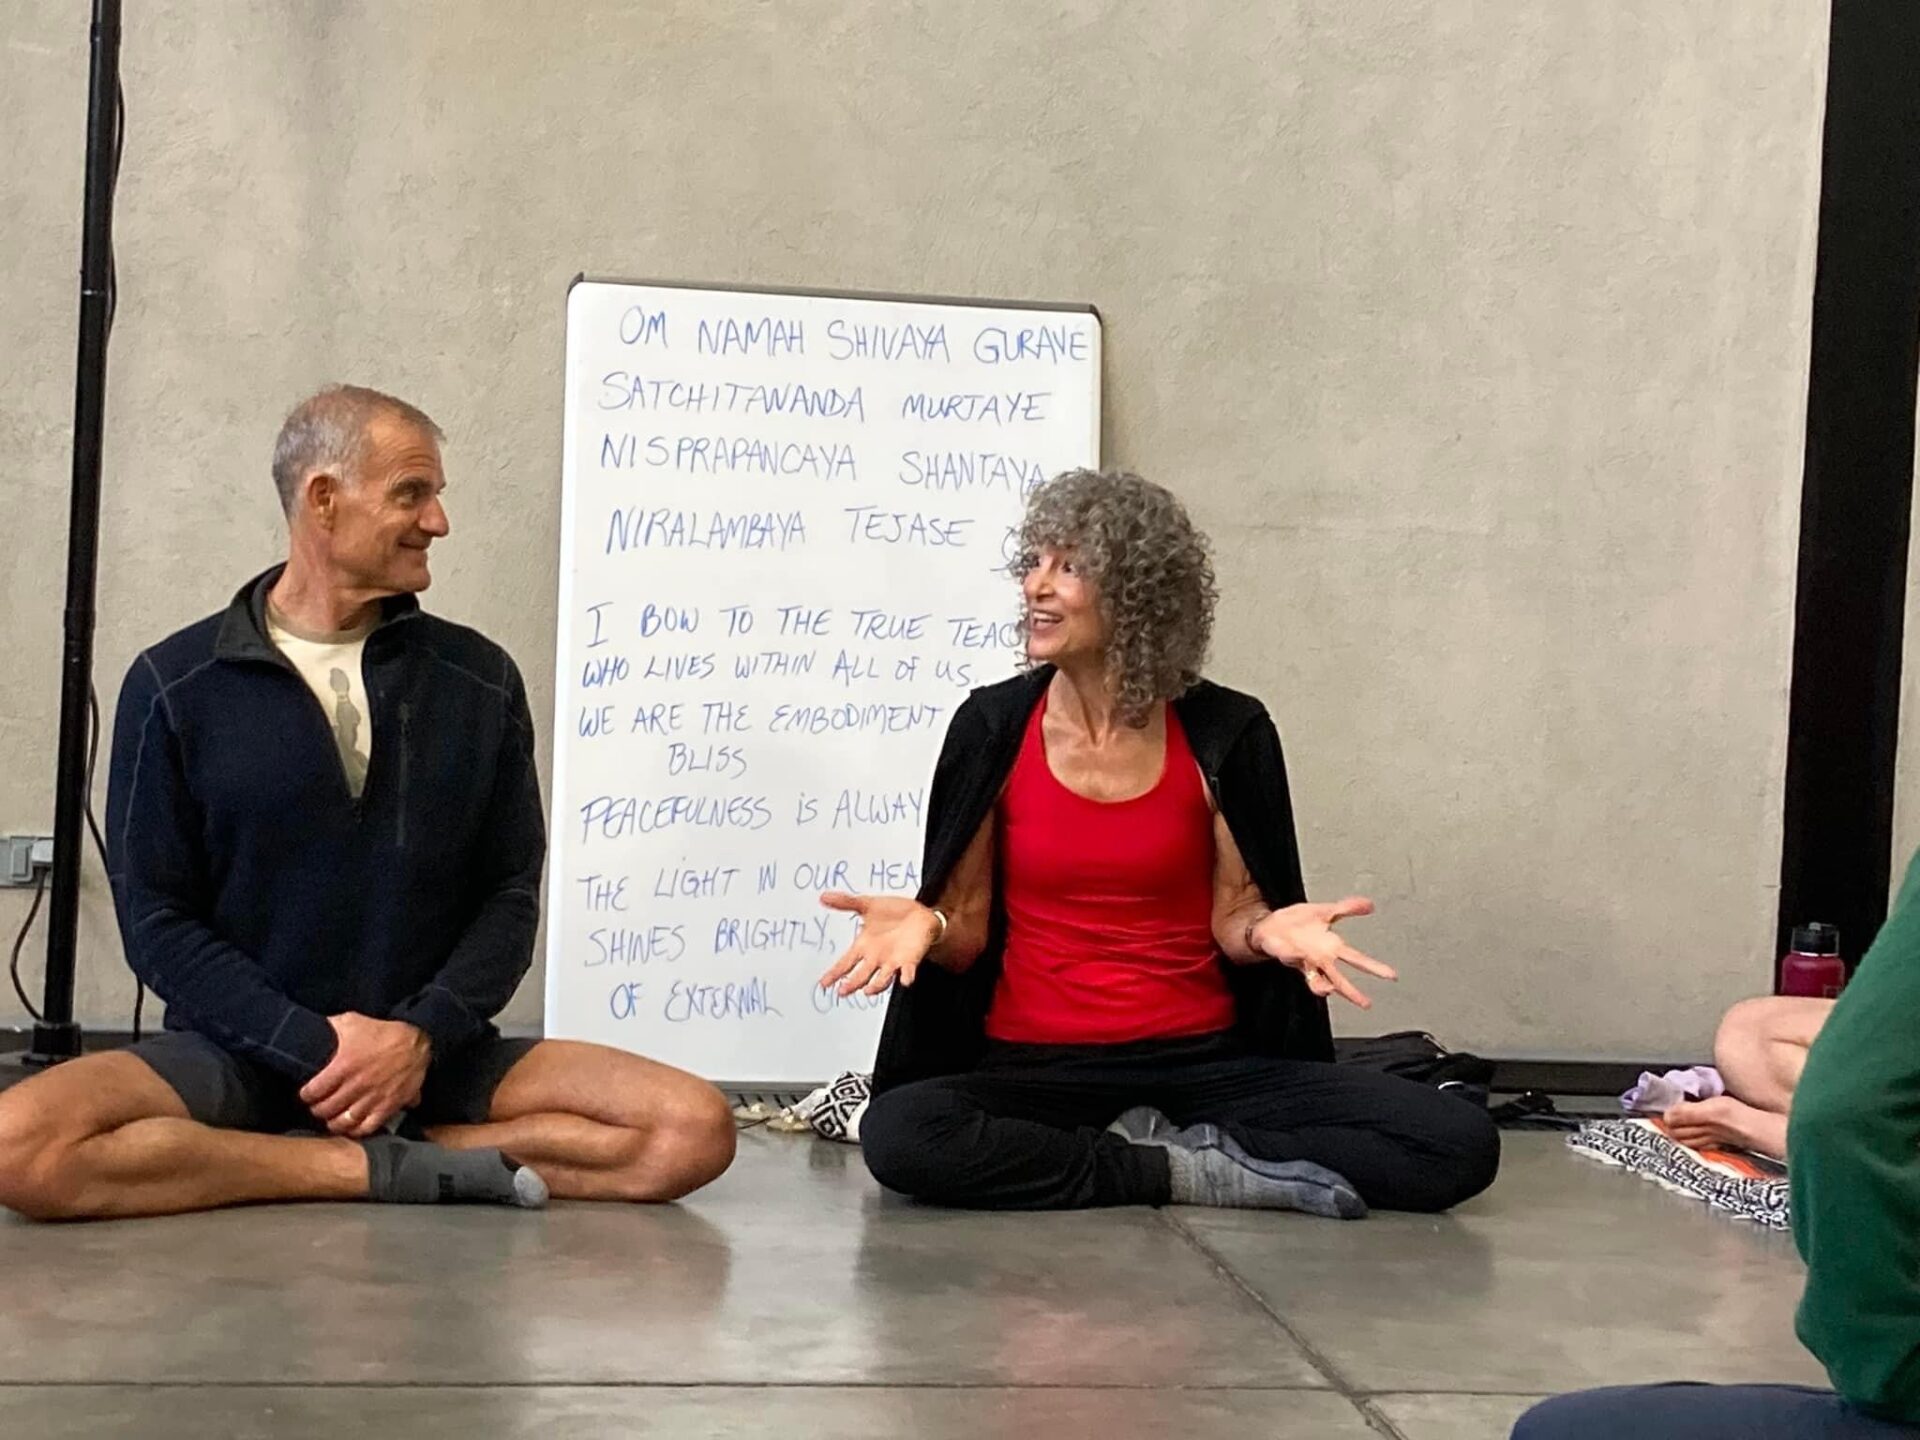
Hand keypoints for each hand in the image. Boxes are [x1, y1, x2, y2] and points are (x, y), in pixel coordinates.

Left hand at [299, 1013, 430, 1137]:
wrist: (417, 1041)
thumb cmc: (383, 1031)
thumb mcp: (352, 1021)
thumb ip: (331, 1026)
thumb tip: (314, 1027)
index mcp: (343, 1066)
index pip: (313, 1091)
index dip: (306, 1095)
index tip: (306, 1095)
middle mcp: (356, 1086)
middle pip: (326, 1109)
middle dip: (317, 1110)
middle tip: (317, 1107)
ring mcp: (373, 1098)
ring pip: (344, 1122)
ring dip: (334, 1123)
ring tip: (331, 1119)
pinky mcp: (388, 1106)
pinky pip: (368, 1127)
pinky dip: (357, 1130)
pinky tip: (352, 1127)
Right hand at [816, 892, 941, 996]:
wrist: (919, 914)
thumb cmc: (893, 913)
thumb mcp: (867, 905)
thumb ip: (846, 902)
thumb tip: (824, 896)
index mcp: (864, 946)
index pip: (845, 963)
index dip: (834, 973)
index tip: (824, 983)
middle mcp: (876, 958)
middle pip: (861, 975)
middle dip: (852, 983)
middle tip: (842, 991)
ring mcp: (893, 961)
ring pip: (882, 979)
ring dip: (876, 986)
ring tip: (868, 990)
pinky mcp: (910, 960)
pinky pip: (907, 971)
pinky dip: (906, 977)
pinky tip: (905, 980)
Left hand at [1250, 896, 1397, 1009]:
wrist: (1270, 925)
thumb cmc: (1297, 922)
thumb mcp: (1325, 910)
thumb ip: (1347, 908)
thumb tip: (1370, 904)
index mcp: (1331, 947)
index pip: (1357, 960)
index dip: (1373, 968)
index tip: (1391, 975)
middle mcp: (1319, 959)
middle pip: (1338, 979)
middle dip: (1351, 991)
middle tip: (1366, 1003)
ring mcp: (1303, 960)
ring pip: (1315, 979)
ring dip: (1320, 985)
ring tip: (1328, 989)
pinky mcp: (1286, 955)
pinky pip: (1290, 959)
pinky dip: (1293, 958)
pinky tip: (1296, 956)